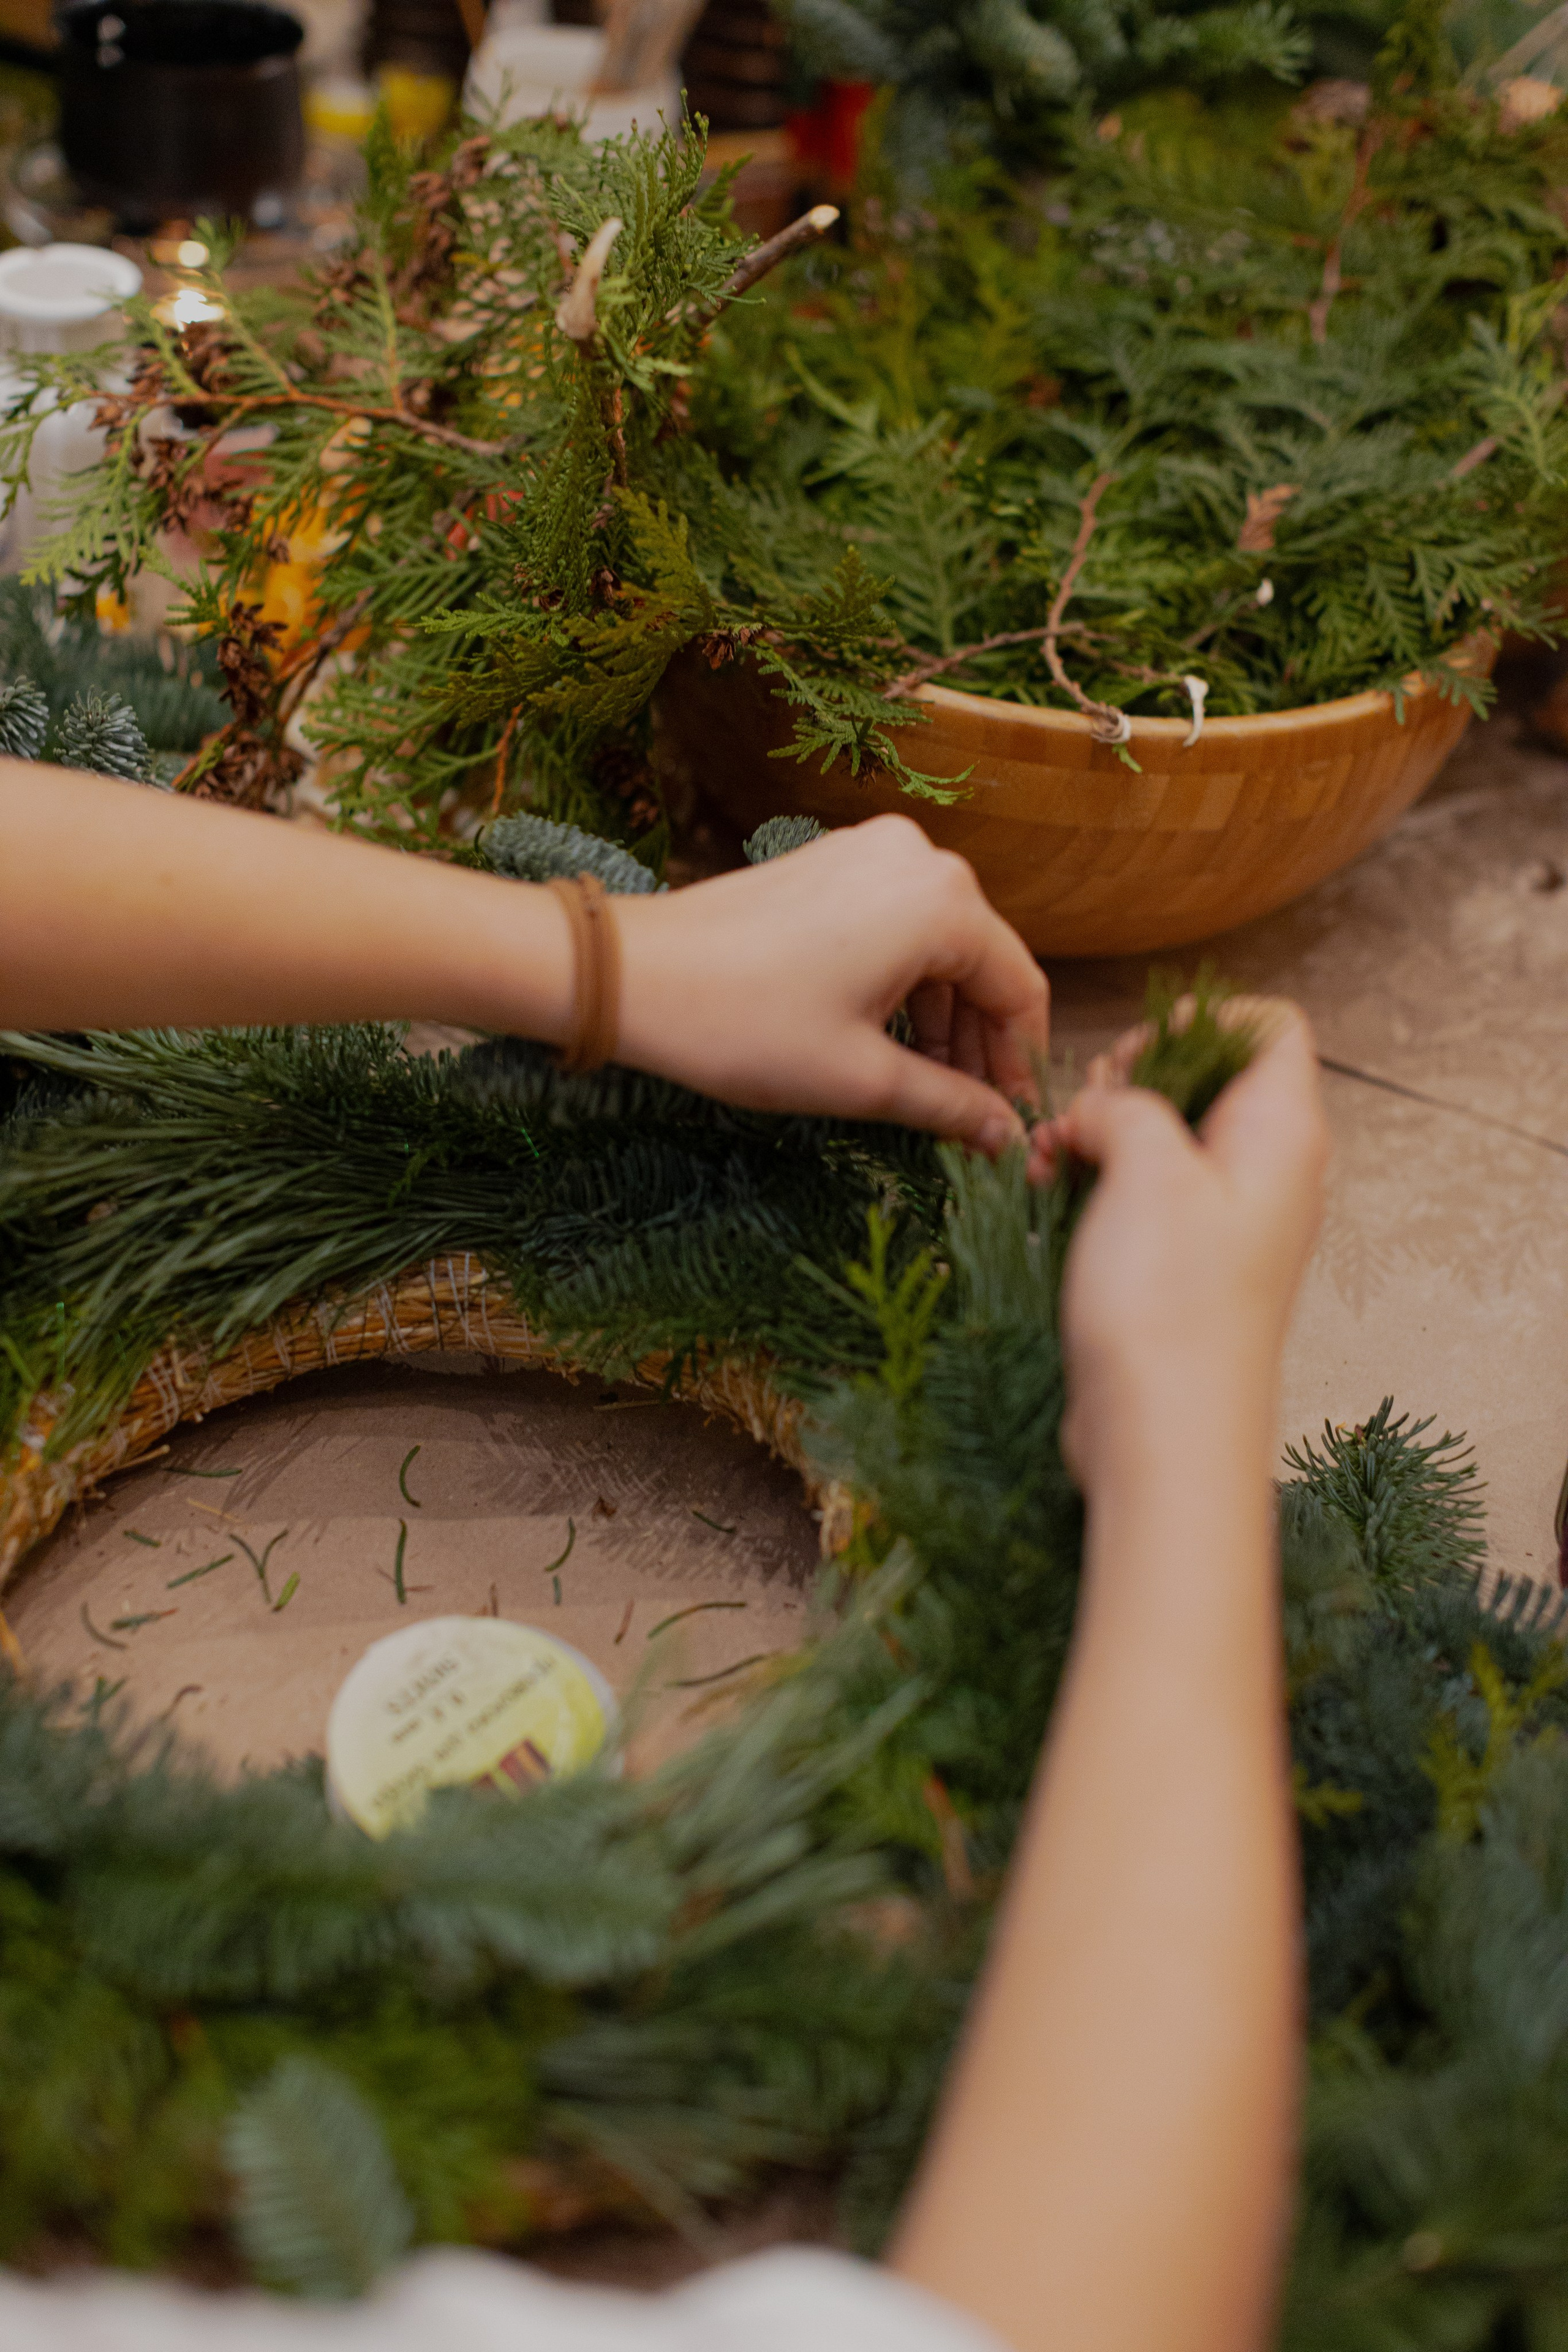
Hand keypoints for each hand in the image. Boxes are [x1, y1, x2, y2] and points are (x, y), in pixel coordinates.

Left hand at [611, 815, 1048, 1150]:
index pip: (1021, 988)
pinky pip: (894, 924)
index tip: (1012, 1121)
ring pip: (938, 946)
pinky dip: (902, 981)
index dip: (1021, 1063)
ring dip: (942, 1017)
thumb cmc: (746, 1026)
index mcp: (943, 901)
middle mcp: (918, 858)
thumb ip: (950, 1103)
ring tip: (925, 1086)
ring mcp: (869, 852)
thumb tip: (1005, 1135)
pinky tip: (886, 1037)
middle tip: (971, 1115)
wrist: (634, 975)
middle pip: (982, 962)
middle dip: (981, 1042)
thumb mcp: (862, 1080)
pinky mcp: (829, 862)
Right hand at [1052, 1000, 1328, 1498]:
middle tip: (1084, 1111)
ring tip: (1048, 1157)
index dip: (1199, 1019)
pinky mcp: (1181, 1263)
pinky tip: (1047, 1191)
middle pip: (1203, 1075)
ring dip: (1097, 1132)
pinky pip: (1139, 1192)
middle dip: (1129, 1078)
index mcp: (1282, 1134)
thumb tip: (1104, 1107)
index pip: (1269, 1027)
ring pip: (1160, 1134)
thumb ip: (1128, 1103)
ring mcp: (1223, 1220)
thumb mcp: (1146, 1169)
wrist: (1163, 1436)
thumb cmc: (1171, 1308)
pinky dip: (1093, 1180)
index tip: (1134, 1057)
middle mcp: (1265, 1172)